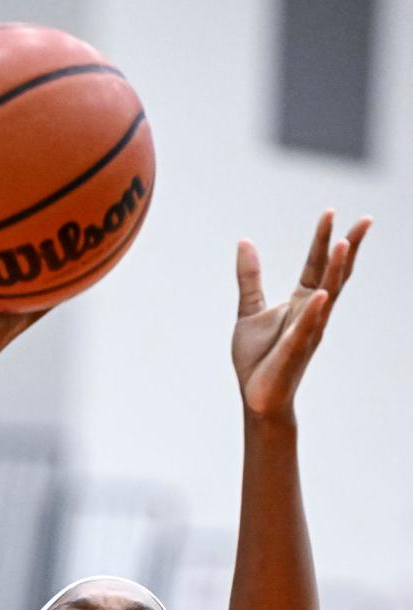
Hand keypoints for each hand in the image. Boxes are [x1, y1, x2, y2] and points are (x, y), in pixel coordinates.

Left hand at [232, 210, 371, 418]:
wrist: (256, 398)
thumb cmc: (257, 359)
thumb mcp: (249, 310)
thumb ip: (250, 278)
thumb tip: (244, 242)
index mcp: (300, 303)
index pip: (316, 265)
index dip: (323, 240)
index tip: (331, 211)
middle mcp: (311, 313)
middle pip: (333, 275)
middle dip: (347, 248)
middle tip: (364, 220)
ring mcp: (307, 332)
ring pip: (327, 297)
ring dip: (335, 272)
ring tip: (344, 244)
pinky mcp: (294, 351)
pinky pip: (306, 329)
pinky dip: (314, 312)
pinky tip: (322, 296)